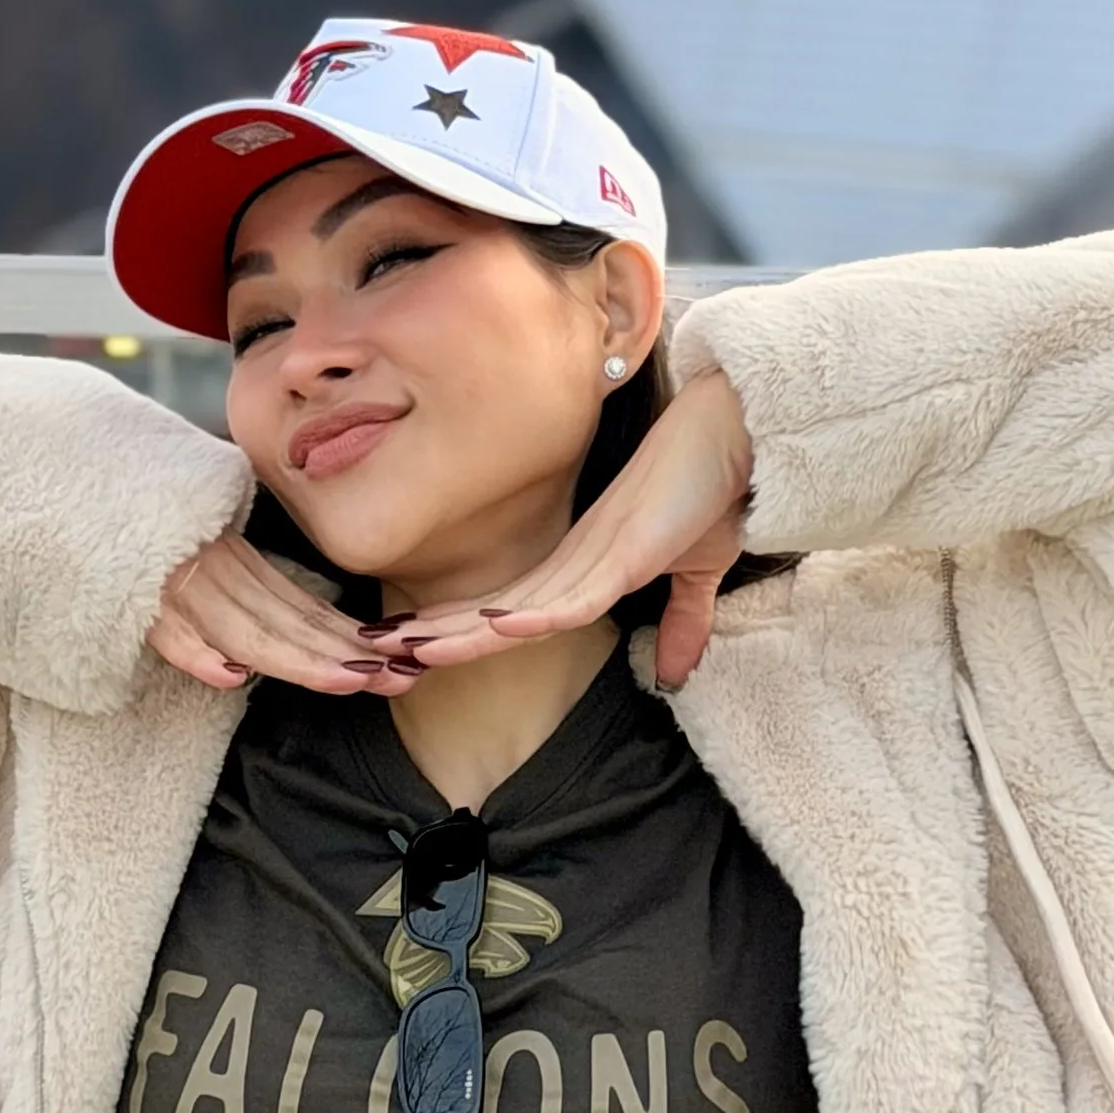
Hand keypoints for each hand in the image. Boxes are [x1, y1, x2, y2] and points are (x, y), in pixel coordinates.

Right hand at [146, 532, 422, 695]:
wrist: (71, 489)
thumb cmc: (137, 524)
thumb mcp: (199, 548)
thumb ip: (240, 583)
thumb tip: (283, 636)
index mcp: (234, 560)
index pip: (300, 605)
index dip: (347, 636)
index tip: (396, 663)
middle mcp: (213, 570)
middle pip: (284, 620)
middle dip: (340, 654)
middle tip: (393, 679)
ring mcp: (174, 585)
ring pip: (242, 626)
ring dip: (293, 657)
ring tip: (343, 681)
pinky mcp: (131, 598)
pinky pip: (167, 629)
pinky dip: (196, 652)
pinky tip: (229, 678)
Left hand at [379, 369, 754, 691]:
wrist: (740, 436)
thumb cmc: (717, 493)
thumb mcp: (696, 575)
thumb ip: (683, 624)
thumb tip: (676, 675)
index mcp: (585, 566)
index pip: (510, 609)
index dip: (462, 631)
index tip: (413, 650)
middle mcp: (578, 561)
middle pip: (495, 610)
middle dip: (438, 634)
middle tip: (373, 649)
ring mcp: (598, 556)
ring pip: (517, 608)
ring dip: (462, 631)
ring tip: (404, 648)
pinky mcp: (628, 552)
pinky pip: (574, 595)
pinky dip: (535, 614)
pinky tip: (497, 629)